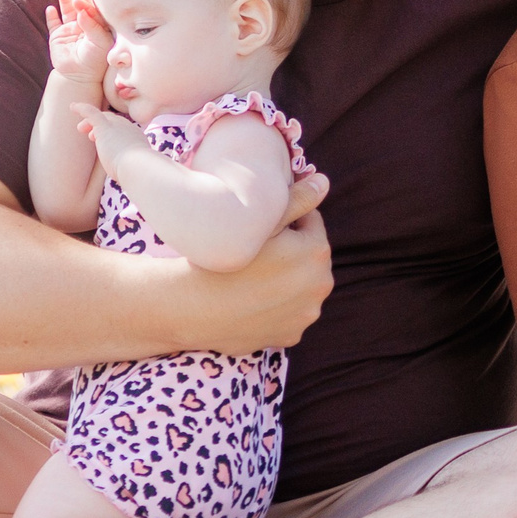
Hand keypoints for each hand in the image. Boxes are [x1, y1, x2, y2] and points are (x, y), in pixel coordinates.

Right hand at [45, 0, 112, 88]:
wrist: (80, 76)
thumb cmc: (95, 60)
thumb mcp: (100, 42)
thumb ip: (93, 26)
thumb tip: (82, 11)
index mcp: (97, 26)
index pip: (93, 9)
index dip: (88, 2)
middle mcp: (84, 25)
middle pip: (81, 6)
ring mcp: (70, 30)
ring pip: (67, 11)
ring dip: (65, 0)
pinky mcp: (57, 36)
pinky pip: (53, 23)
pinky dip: (51, 16)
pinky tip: (51, 9)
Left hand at [76, 105, 149, 173]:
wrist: (137, 167)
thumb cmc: (137, 174)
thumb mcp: (134, 170)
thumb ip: (129, 169)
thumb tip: (126, 178)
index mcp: (136, 138)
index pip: (123, 131)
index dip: (113, 133)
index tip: (104, 143)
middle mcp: (128, 128)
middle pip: (113, 121)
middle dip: (101, 126)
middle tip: (91, 136)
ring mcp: (117, 126)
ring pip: (102, 118)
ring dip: (91, 123)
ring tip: (80, 129)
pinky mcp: (104, 127)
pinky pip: (91, 113)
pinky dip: (82, 109)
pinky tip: (72, 107)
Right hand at [188, 175, 333, 354]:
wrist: (192, 306)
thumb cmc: (224, 257)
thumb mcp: (262, 221)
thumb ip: (298, 199)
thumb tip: (325, 182)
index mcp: (317, 251)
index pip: (310, 222)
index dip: (286, 221)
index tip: (262, 228)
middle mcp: (321, 285)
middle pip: (309, 256)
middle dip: (291, 252)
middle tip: (256, 253)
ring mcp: (307, 314)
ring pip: (300, 286)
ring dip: (287, 280)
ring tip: (254, 278)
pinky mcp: (292, 335)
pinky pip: (289, 313)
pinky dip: (277, 308)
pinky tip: (253, 301)